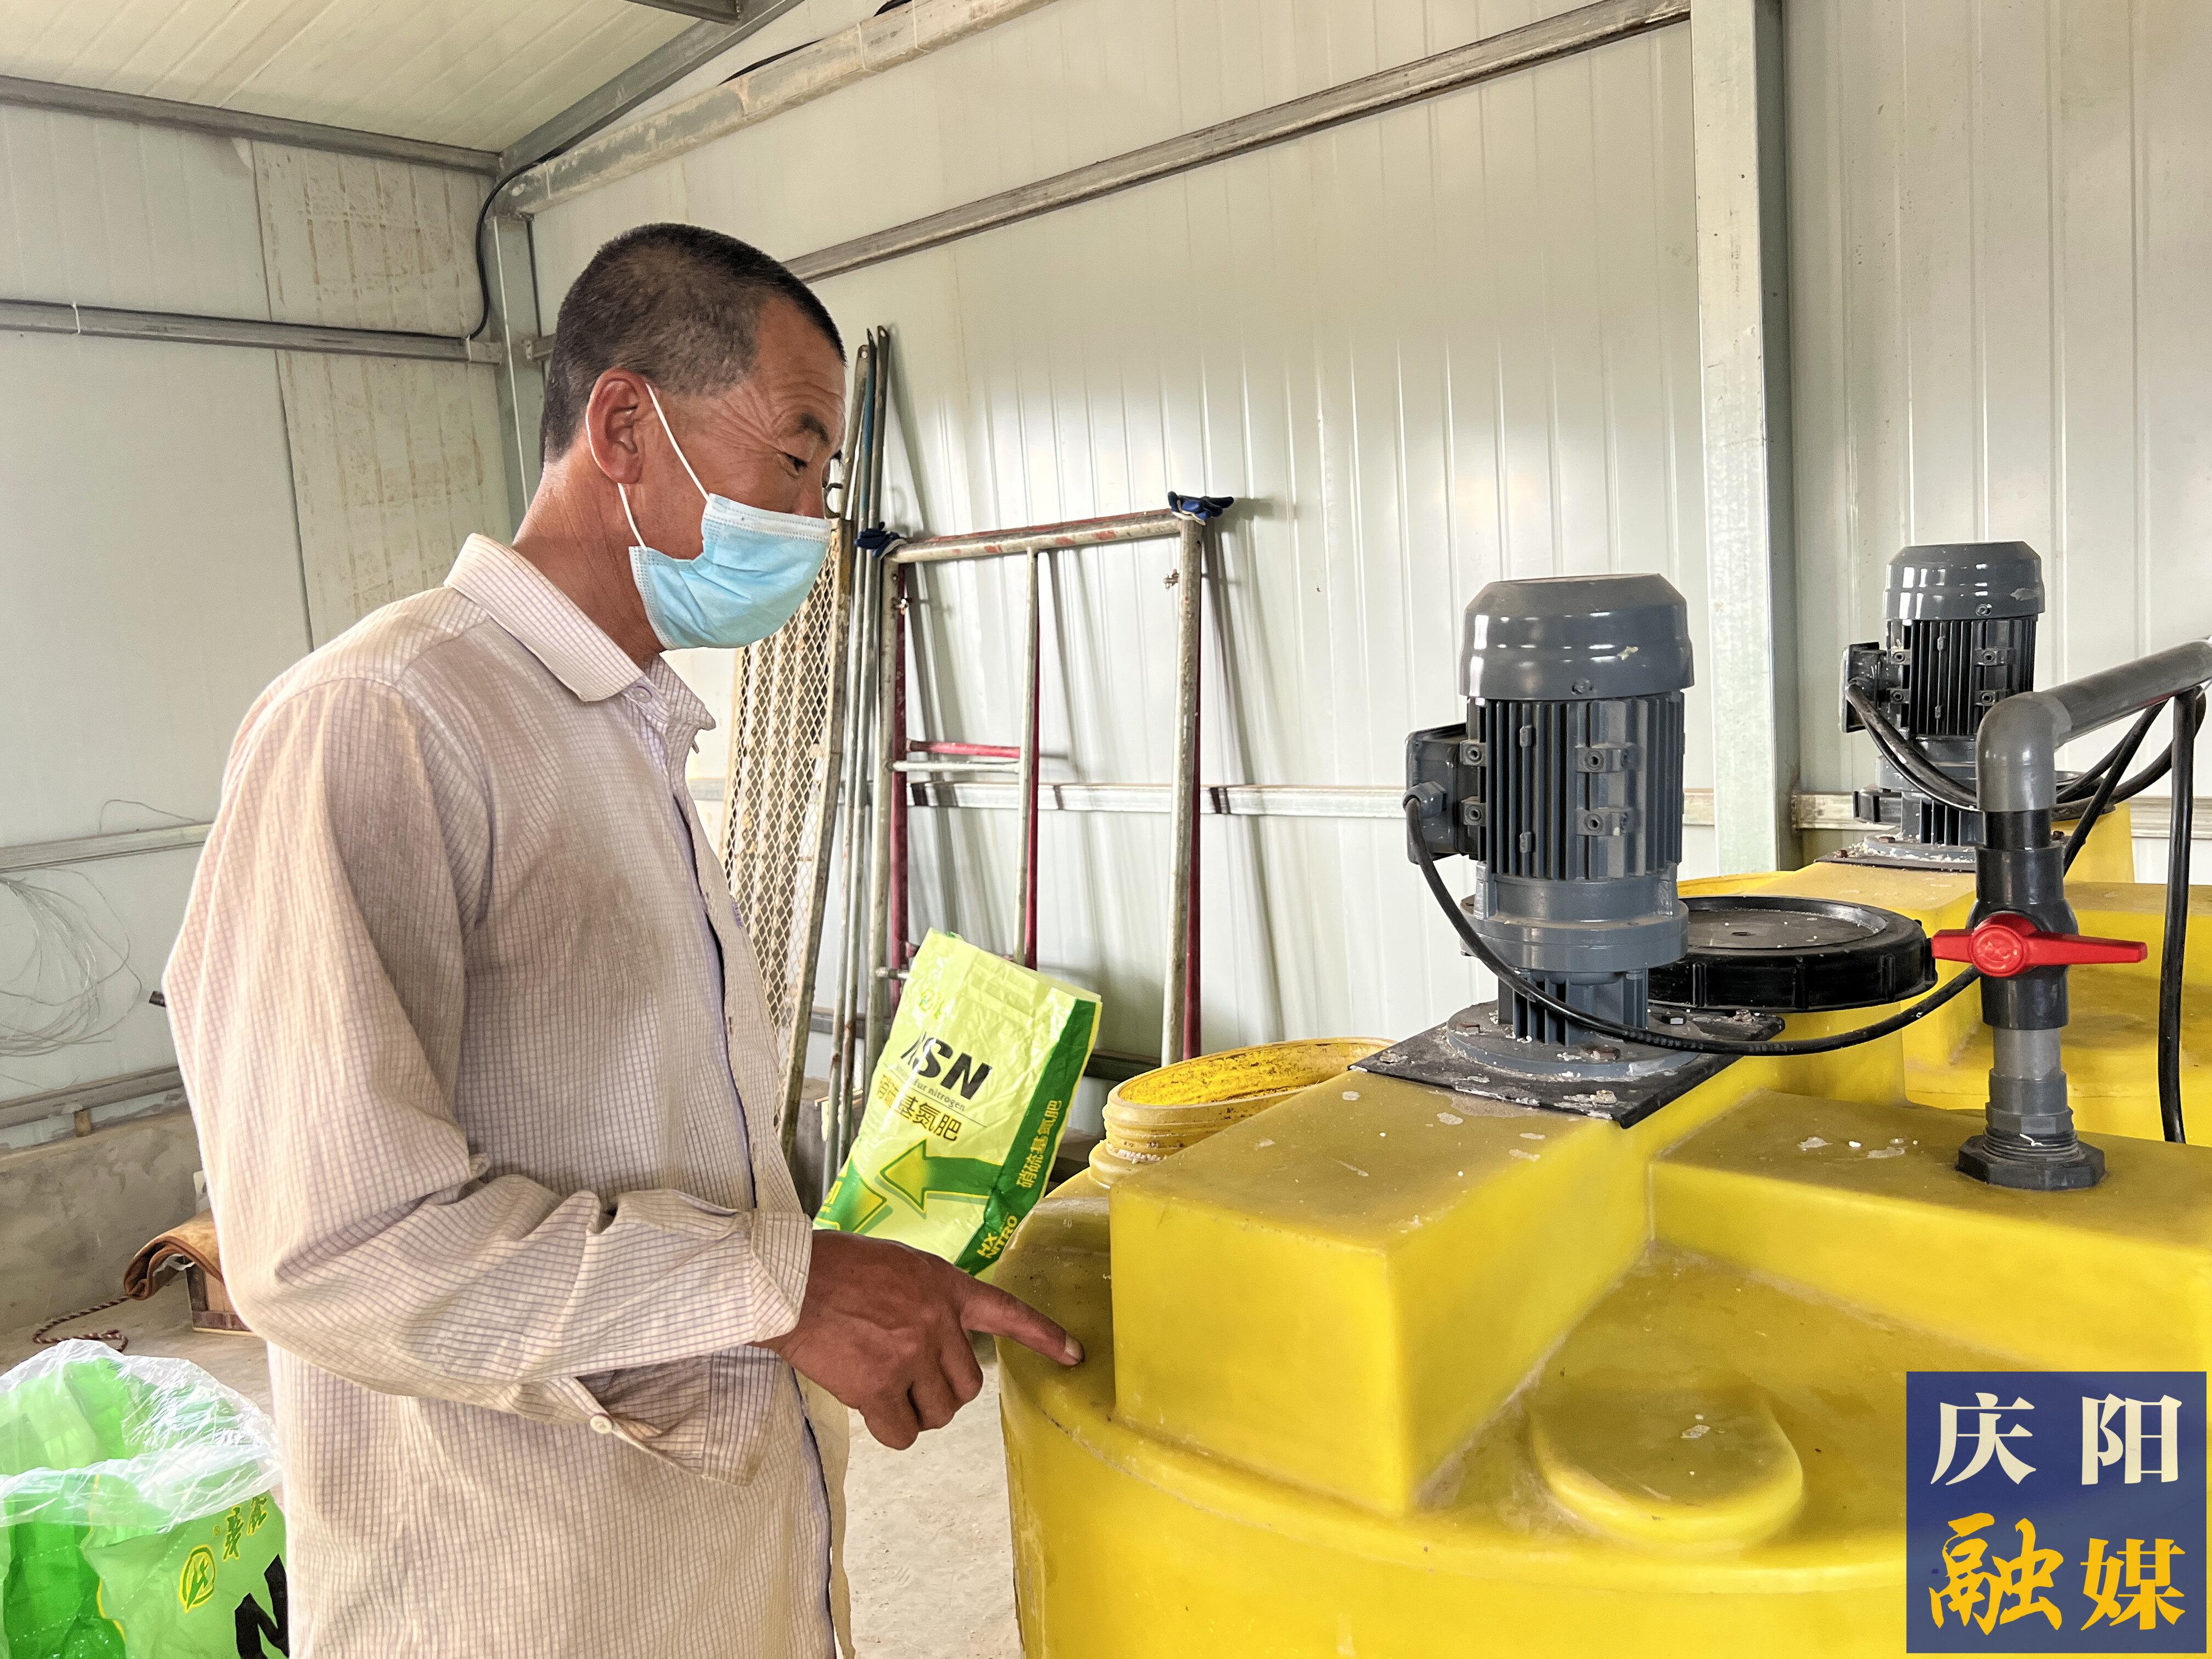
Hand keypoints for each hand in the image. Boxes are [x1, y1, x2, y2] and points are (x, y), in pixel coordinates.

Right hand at [756, 1230, 1080, 1448]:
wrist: (792, 1283)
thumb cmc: (835, 1270)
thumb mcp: (897, 1267)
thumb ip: (925, 1299)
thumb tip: (929, 1341)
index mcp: (944, 1286)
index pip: (1006, 1312)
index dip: (1043, 1336)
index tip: (1074, 1355)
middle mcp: (938, 1322)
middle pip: (968, 1386)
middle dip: (941, 1390)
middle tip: (907, 1378)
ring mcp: (912, 1356)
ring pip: (939, 1413)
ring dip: (915, 1411)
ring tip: (882, 1385)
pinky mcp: (881, 1387)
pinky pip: (904, 1433)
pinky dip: (892, 1429)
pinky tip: (870, 1406)